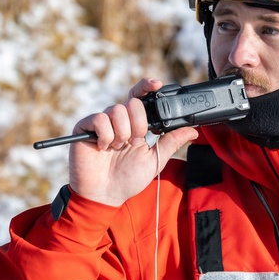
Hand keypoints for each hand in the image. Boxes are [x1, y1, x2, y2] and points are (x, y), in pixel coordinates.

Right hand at [68, 78, 197, 206]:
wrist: (106, 194)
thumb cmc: (129, 178)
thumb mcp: (156, 159)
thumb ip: (172, 142)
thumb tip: (193, 130)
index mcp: (135, 125)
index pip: (141, 98)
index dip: (147, 86)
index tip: (158, 84)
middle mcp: (119, 121)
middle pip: (132, 102)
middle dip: (138, 124)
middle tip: (134, 141)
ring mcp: (101, 123)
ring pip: (117, 110)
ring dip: (122, 133)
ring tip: (117, 148)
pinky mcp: (84, 128)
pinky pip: (99, 118)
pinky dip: (105, 135)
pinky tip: (104, 147)